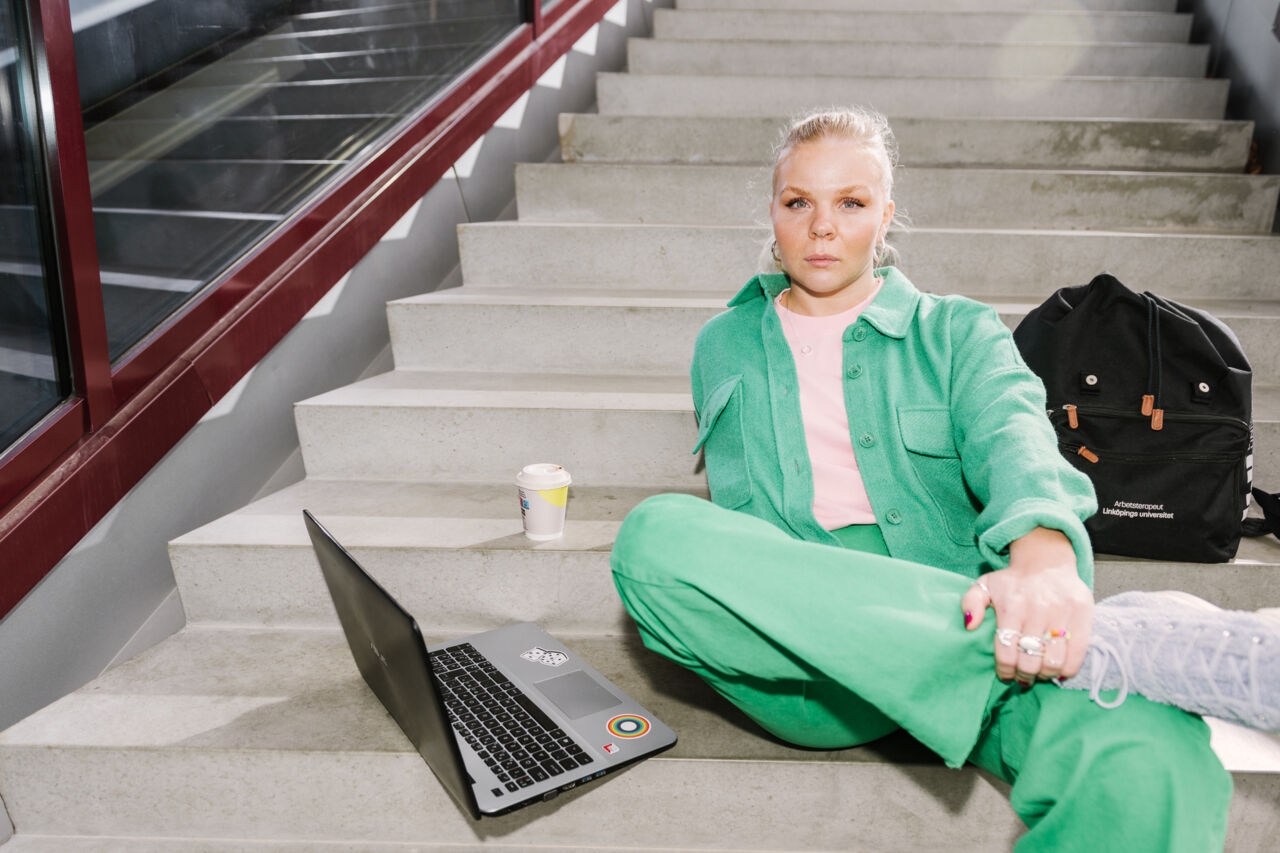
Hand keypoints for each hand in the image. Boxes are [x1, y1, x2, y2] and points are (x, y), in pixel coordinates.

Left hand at [960, 527, 1093, 685]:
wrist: (1046, 561)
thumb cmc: (1012, 581)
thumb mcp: (984, 585)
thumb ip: (970, 603)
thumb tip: (968, 625)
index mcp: (1011, 605)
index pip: (1006, 652)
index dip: (1005, 670)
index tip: (1005, 675)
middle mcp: (1037, 609)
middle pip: (1030, 660)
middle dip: (1024, 675)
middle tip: (1022, 677)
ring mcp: (1062, 611)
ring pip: (1054, 661)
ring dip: (1045, 674)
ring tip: (1039, 672)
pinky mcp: (1083, 613)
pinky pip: (1078, 653)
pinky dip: (1067, 669)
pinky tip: (1058, 669)